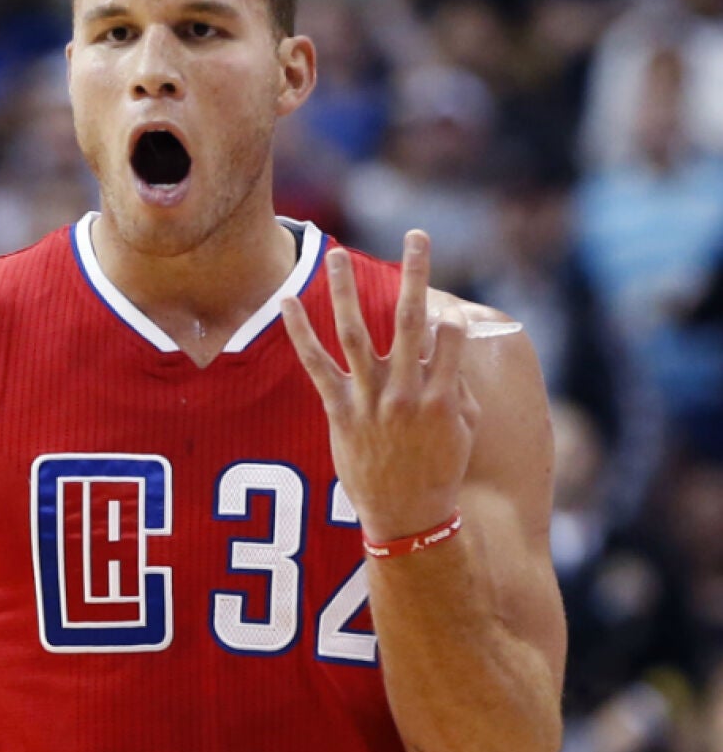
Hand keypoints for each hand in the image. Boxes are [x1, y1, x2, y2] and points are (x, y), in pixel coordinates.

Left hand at [279, 230, 479, 542]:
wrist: (409, 516)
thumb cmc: (441, 472)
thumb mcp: (464, 431)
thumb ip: (457, 387)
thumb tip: (447, 353)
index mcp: (443, 396)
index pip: (448, 336)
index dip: (448, 317)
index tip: (444, 309)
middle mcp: (407, 392)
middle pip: (412, 320)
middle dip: (416, 273)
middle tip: (417, 235)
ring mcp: (370, 400)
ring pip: (356, 332)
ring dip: (346, 290)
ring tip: (336, 254)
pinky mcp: (339, 410)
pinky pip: (315, 365)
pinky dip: (300, 333)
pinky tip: (287, 302)